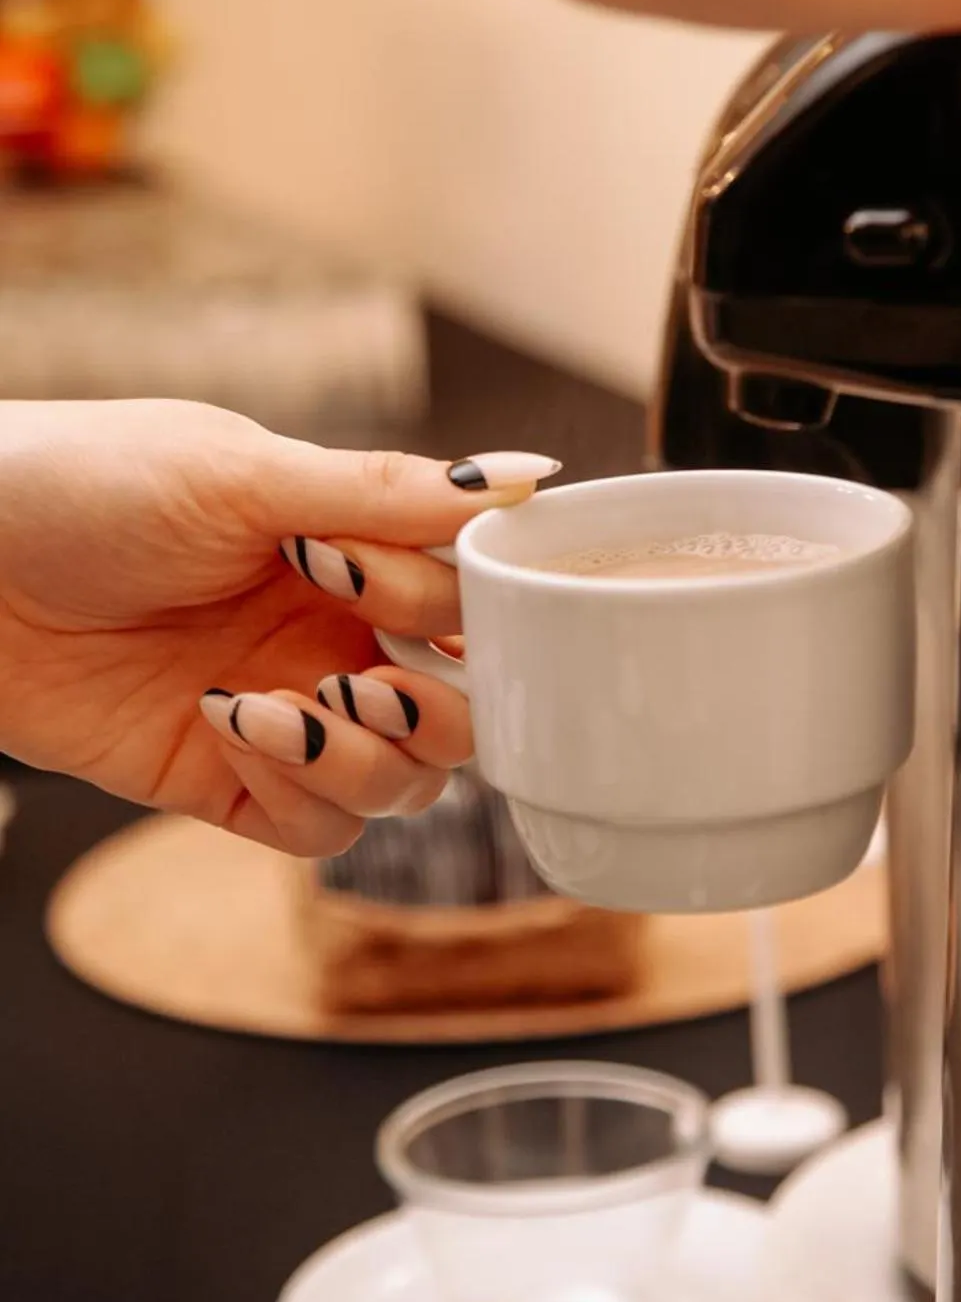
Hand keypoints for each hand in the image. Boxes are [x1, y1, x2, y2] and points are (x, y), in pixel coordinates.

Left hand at [0, 400, 559, 855]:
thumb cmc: (85, 482)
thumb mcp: (245, 472)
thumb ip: (392, 492)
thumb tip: (535, 476)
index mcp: (357, 545)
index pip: (475, 604)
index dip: (455, 609)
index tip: (370, 578)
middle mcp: (335, 631)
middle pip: (465, 714)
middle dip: (434, 706)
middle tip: (355, 668)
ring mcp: (286, 709)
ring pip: (405, 785)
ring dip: (364, 756)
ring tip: (280, 703)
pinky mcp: (222, 780)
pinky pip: (318, 829)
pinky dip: (301, 793)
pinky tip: (229, 727)